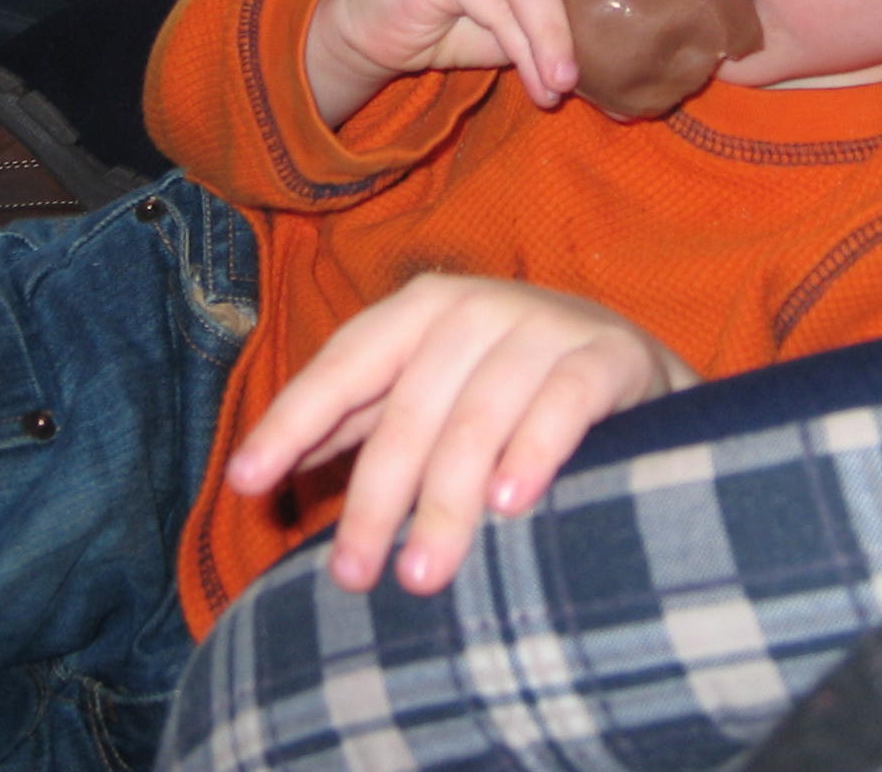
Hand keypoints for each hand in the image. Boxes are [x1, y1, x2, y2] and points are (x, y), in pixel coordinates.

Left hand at [225, 275, 698, 594]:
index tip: (245, 481)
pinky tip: (511, 508)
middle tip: (352, 576)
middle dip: (376, 497)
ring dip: (447, 500)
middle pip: (409, 408)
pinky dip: (533, 454)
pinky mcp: (609, 355)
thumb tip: (260, 468)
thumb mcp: (432, 389)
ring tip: (423, 574)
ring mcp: (547, 324)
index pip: (345, 364)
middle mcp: (479, 306)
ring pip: (479, 416)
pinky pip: (563, 404)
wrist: (636, 368)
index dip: (292, 421)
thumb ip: (358, 419)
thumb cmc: (511, 388)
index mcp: (423, 308)